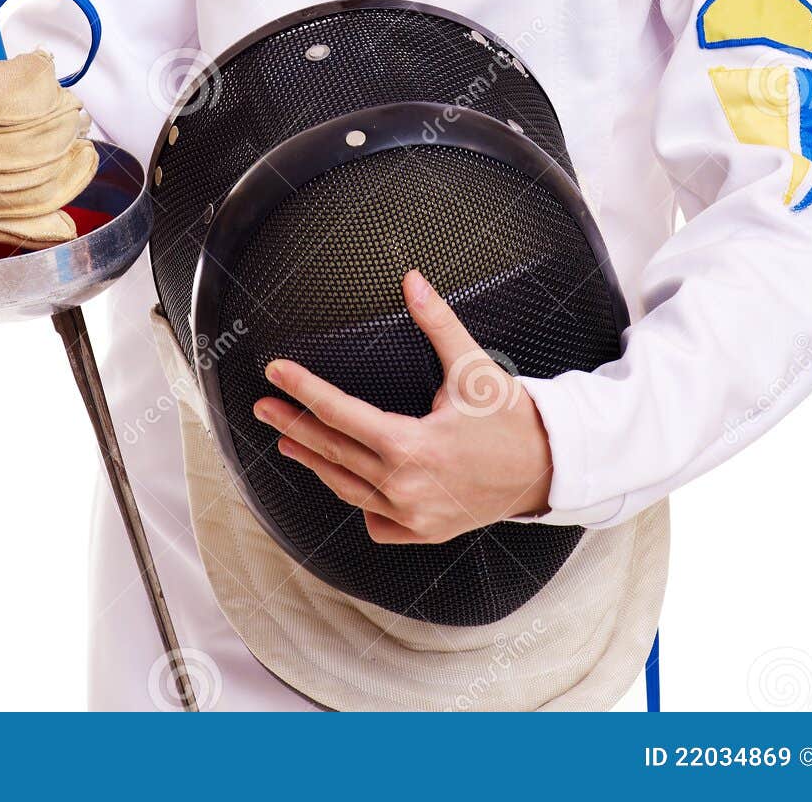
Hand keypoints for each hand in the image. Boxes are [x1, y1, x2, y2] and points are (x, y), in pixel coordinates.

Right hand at [0, 0, 96, 248]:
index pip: (15, 94)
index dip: (39, 75)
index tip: (38, 65)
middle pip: (34, 140)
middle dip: (62, 115)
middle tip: (66, 102)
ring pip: (34, 181)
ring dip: (69, 154)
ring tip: (75, 134)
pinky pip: (19, 222)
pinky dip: (57, 204)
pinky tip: (73, 174)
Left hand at [252, 269, 552, 543]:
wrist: (548, 468)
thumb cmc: (510, 418)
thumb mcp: (473, 367)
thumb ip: (437, 323)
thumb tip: (412, 280)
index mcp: (412, 445)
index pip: (341, 414)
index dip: (304, 390)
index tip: (276, 373)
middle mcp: (406, 486)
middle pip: (333, 452)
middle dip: (293, 424)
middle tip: (264, 404)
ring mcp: (413, 515)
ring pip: (346, 488)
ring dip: (314, 461)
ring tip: (287, 439)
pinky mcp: (423, 532)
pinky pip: (375, 521)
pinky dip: (357, 500)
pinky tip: (344, 481)